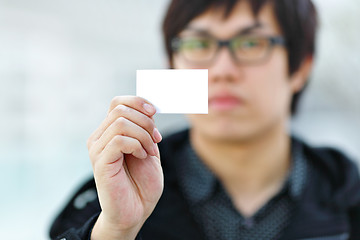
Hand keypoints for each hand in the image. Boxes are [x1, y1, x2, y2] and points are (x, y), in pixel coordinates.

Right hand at [87, 96, 163, 239]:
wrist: (136, 210)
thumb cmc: (142, 181)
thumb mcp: (148, 148)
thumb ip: (145, 128)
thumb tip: (149, 108)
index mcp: (110, 131)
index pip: (118, 102)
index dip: (138, 102)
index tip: (155, 113)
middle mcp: (100, 137)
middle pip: (120, 109)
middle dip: (146, 121)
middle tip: (156, 139)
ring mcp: (97, 149)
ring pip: (121, 123)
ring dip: (144, 136)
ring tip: (150, 152)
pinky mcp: (100, 161)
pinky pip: (119, 140)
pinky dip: (137, 145)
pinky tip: (142, 157)